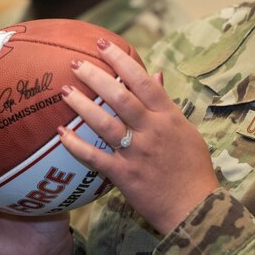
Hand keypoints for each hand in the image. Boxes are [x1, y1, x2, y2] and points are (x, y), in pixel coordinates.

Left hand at [57, 39, 218, 234]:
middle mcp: (152, 131)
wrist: (194, 208)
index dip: (121, 61)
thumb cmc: (193, 168)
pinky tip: (60, 133)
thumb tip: (156, 74)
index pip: (143, 81)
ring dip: (82, 106)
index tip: (103, 45)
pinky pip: (95, 158)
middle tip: (75, 64)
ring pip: (104, 123)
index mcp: (169, 117)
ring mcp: (137, 153)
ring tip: (64, 91)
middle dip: (96, 77)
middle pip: (120, 97)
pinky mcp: (124, 176)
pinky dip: (76, 145)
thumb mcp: (186, 130)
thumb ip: (167, 104)